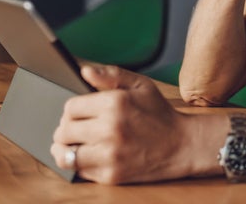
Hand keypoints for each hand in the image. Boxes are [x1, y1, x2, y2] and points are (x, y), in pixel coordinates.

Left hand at [51, 65, 191, 183]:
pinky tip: (89, 155)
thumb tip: (84, 70)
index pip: (70, 107)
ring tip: (73, 144)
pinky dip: (79, 164)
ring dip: (65, 149)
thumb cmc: (159, 112)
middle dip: (66, 128)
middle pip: (64, 131)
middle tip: (76, 128)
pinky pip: (79, 172)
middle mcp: (110, 129)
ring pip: (65, 155)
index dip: (72, 109)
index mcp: (115, 103)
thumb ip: (111, 74)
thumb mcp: (140, 84)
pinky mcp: (111, 176)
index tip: (79, 112)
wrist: (181, 144)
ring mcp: (109, 155)